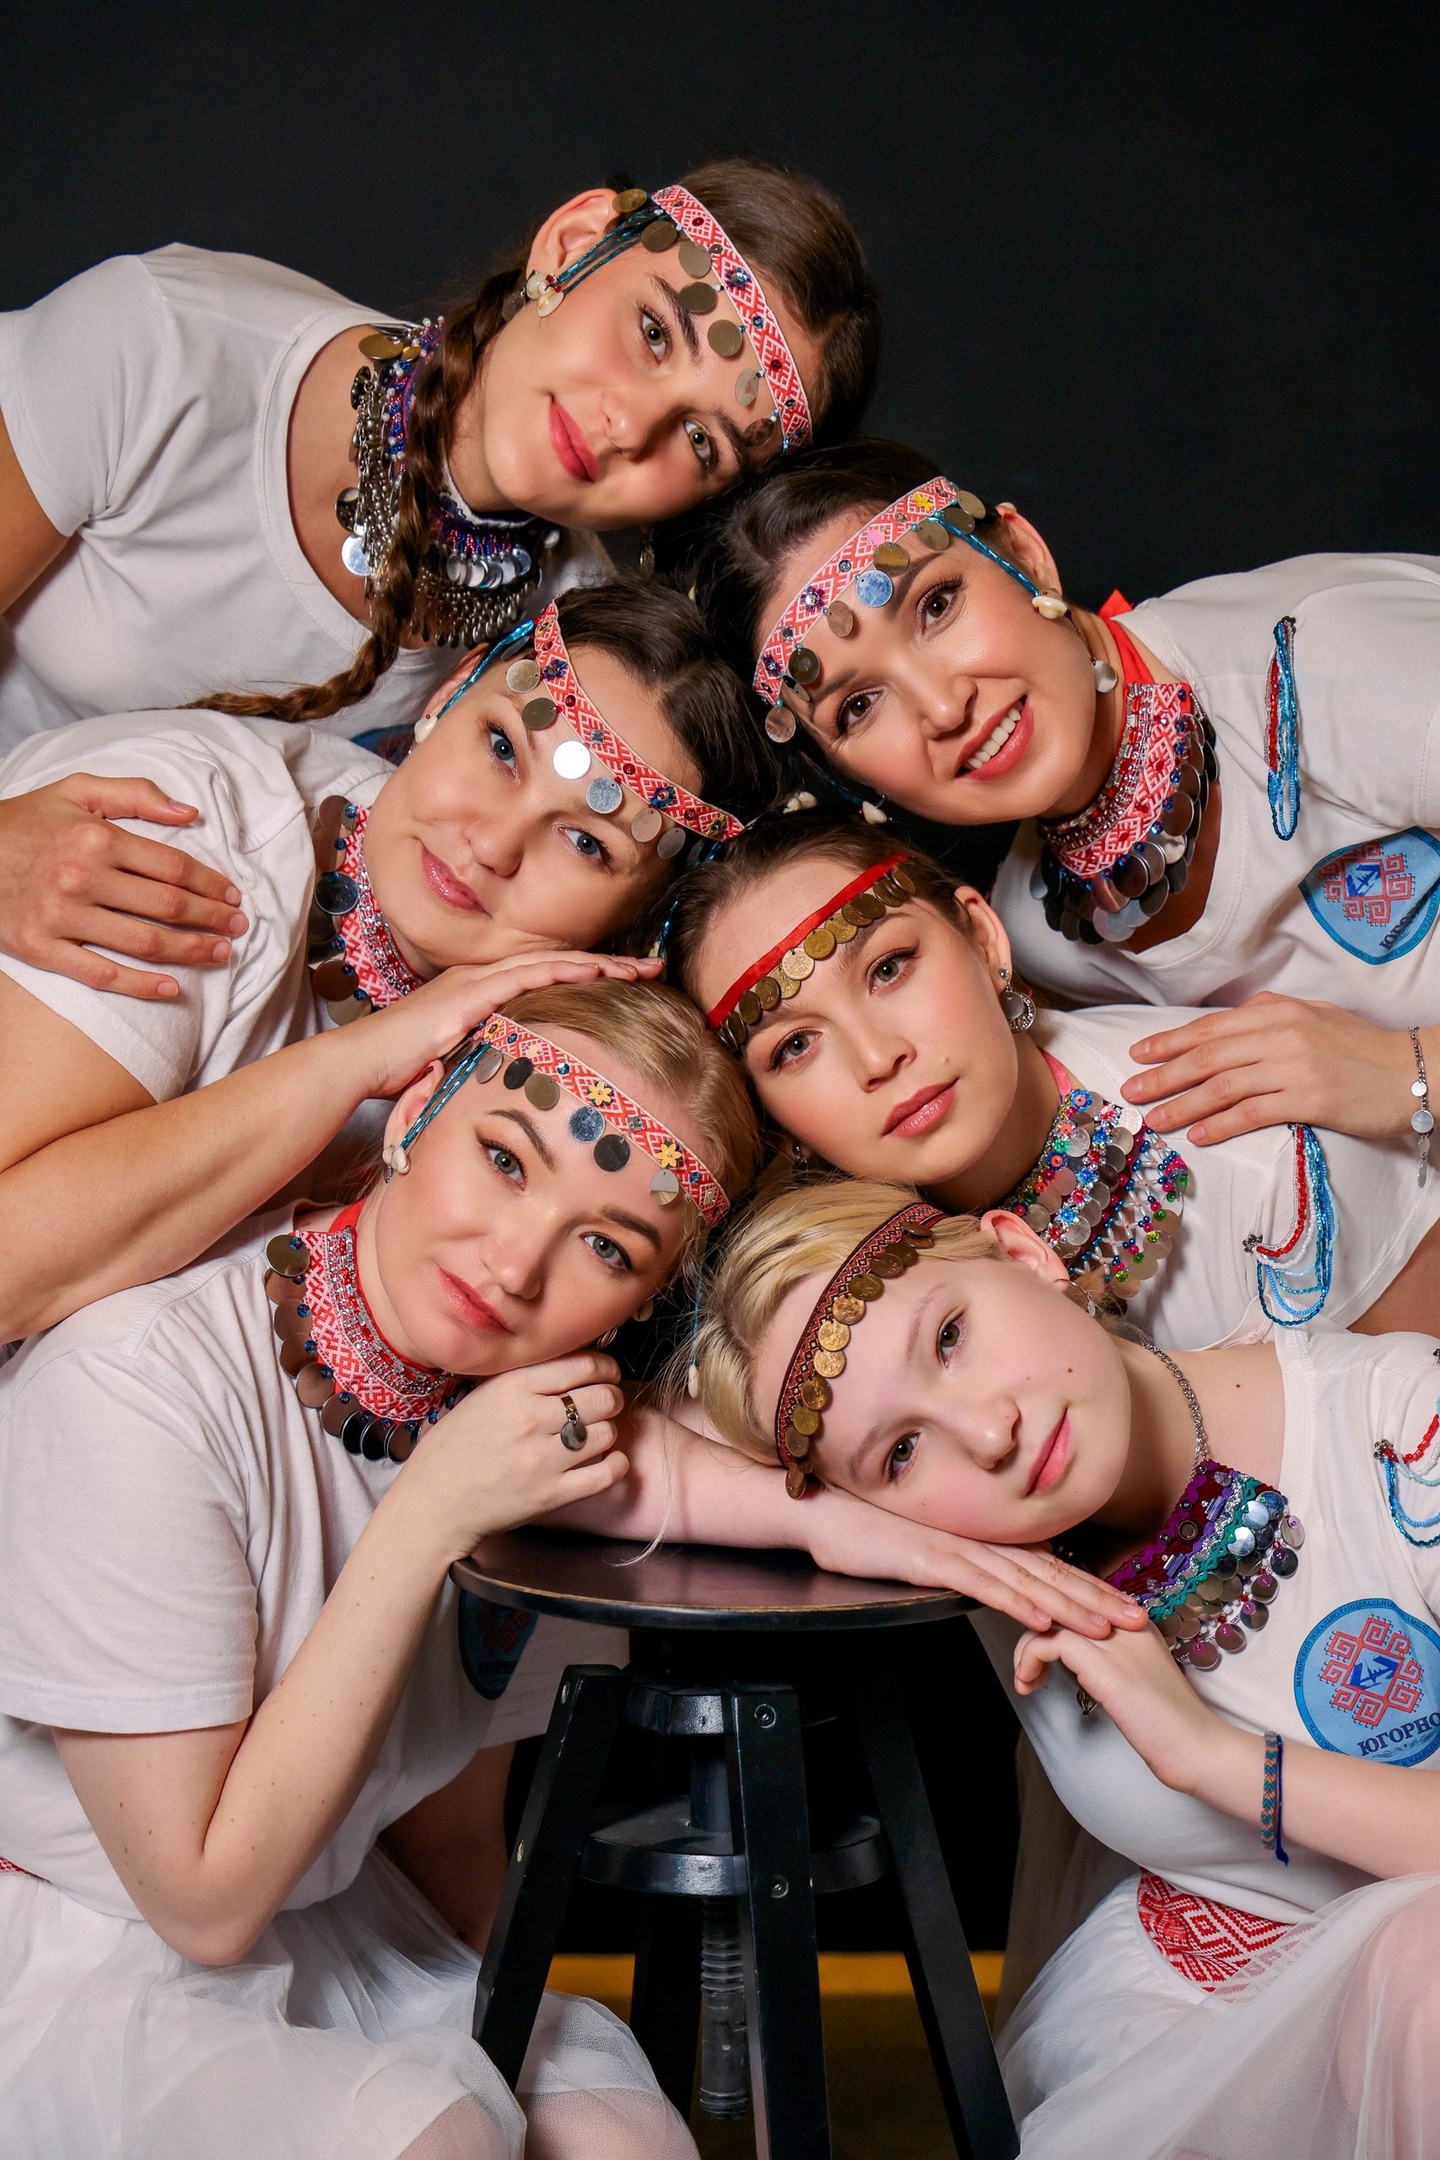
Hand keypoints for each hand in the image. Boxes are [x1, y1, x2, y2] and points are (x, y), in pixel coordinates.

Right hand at [0, 775, 247, 999]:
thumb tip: (189, 811)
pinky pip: (101, 975)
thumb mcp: (77, 791)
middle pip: (167, 906)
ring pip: (143, 942)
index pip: (172, 866)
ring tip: (218, 954)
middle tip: (237, 928)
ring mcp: (61, 916)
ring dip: (190, 951)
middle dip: (210, 919)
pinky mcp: (41, 949)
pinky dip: (141, 986)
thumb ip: (135, 794)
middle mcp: (81, 877)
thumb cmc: (25, 822)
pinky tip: (172, 988)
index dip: (209, 884)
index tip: (232, 896)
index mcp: (96, 837)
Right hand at [351, 949, 662, 1099]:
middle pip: (559, 962)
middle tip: (653, 967)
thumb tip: (521, 1077)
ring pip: (551, 962)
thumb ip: (489, 1059)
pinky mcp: (470, 993)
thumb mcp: (457, 1061)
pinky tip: (595, 973)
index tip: (632, 984)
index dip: (592, 977)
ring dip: (599, 965)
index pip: (548, 977)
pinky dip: (564, 971)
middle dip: (610, 965)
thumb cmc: (400, 1069)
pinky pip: (526, 975)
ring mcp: (476, 980)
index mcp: (482, 991)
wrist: (359, 1063)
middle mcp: (482, 977)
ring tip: (640, 969)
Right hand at [385, 1351, 628, 1564]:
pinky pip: (604, 1475)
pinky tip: (610, 1460)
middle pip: (601, 1398)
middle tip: (607, 1401)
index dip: (605, 1366)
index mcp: (513, 1388)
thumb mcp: (481, 1397)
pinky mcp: (551, 1495)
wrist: (434, 1502)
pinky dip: (616, 1465)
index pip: (581, 1365)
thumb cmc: (453, 1448)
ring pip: (606, 1433)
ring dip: (609, 1430)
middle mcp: (531, 1419)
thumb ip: (524, 1380)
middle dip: (611, 1397)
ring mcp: (543, 1459)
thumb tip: (572, 1364)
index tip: (607, 1372)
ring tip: (598, 1432)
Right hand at [801, 1487, 1148, 1638]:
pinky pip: (982, 1584)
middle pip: (1050, 1574)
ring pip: (1026, 1581)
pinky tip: (1042, 1618)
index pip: (1049, 1568)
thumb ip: (969, 1569)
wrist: (830, 1513)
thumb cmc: (876, 1535)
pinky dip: (1015, 1601)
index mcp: (985, 1542)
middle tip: (1139, 1620)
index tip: (1127, 1607)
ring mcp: (959, 1549)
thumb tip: (1001, 1590)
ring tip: (1105, 1628)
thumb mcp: (933, 1557)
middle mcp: (981, 1542)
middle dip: (1097, 1599)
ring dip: (1069, 1606)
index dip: (1091, 1588)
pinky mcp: (932, 1560)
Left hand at [1014, 1619, 1219, 1788]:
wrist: (1196, 1747)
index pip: (1079, 1598)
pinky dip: (1028, 1661)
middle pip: (1060, 1602)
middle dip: (1034, 1628)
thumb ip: (1111, 1659)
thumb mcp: (1137, 1679)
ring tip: (1026, 1678)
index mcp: (1135, 1621)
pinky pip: (1047, 1644)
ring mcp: (1114, 1640)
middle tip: (1027, 1661)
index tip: (1040, 1645)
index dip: (1051, 1618)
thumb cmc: (1168, 1724)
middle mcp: (1123, 1622)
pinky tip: (1030, 1684)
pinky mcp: (1103, 1665)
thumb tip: (1075, 1659)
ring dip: (1026, 1649)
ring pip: (1047, 1620)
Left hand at [1123, 993, 1417, 1143]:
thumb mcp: (1314, 1015)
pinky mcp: (1309, 1099)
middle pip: (1207, 1057)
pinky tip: (1199, 1135)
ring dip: (1183, 1105)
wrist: (1411, 1069)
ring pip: (1223, 1087)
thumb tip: (1235, 1018)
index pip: (1210, 1028)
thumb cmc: (1360, 1046)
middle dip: (1164, 1075)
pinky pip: (1253, 1113)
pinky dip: (1221, 1125)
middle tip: (1132, 1091)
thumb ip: (1271, 1014)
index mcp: (1275, 1011)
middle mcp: (1279, 1035)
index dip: (1170, 1042)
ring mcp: (1293, 1067)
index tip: (1138, 1054)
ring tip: (1156, 1120)